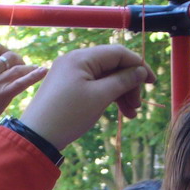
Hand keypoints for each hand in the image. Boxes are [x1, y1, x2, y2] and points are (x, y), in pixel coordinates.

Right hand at [0, 42, 46, 137]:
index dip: (7, 51)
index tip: (10, 59)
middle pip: (10, 56)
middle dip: (18, 60)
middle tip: (21, 67)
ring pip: (17, 68)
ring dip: (27, 67)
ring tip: (32, 70)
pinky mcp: (2, 95)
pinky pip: (21, 82)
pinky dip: (34, 75)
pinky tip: (43, 71)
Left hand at [21, 44, 154, 149]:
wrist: (36, 137)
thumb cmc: (69, 115)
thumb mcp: (100, 97)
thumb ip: (123, 81)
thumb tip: (140, 71)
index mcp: (81, 57)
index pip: (118, 53)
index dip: (138, 66)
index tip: (152, 82)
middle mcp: (74, 60)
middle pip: (111, 65)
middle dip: (128, 84)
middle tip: (136, 107)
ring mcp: (69, 73)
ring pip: (103, 77)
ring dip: (119, 93)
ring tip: (130, 114)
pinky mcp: (66, 87)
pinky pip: (92, 86)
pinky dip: (106, 96)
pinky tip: (115, 111)